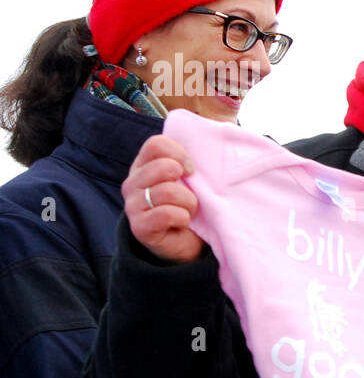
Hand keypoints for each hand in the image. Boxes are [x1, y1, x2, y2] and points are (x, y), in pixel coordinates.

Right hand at [122, 134, 202, 263]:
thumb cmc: (190, 203)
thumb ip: (192, 158)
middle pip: (164, 167)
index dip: (179, 154)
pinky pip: (167, 214)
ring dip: (189, 203)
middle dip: (188, 183)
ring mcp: (133, 205)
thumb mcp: (190, 178)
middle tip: (191, 196)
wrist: (186, 242)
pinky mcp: (139, 226)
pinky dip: (183, 218)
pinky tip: (182, 222)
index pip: (156, 144)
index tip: (191, 170)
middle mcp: (133, 183)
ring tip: (188, 211)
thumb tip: (216, 136)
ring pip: (168, 191)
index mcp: (143, 165)